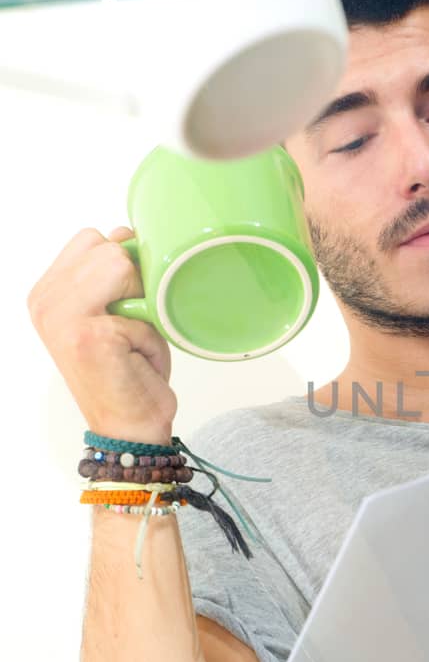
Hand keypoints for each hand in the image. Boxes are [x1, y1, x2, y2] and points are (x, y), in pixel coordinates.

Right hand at [27, 225, 176, 444]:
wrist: (129, 428)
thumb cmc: (128, 370)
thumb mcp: (114, 310)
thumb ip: (110, 272)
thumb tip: (126, 234)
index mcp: (46, 292)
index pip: (91, 239)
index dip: (122, 264)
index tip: (121, 306)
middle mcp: (45, 302)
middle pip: (110, 248)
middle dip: (135, 284)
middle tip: (128, 328)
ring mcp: (61, 316)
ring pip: (122, 265)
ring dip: (142, 304)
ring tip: (131, 339)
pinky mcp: (87, 333)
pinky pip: (142, 306)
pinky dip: (150, 334)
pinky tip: (134, 358)